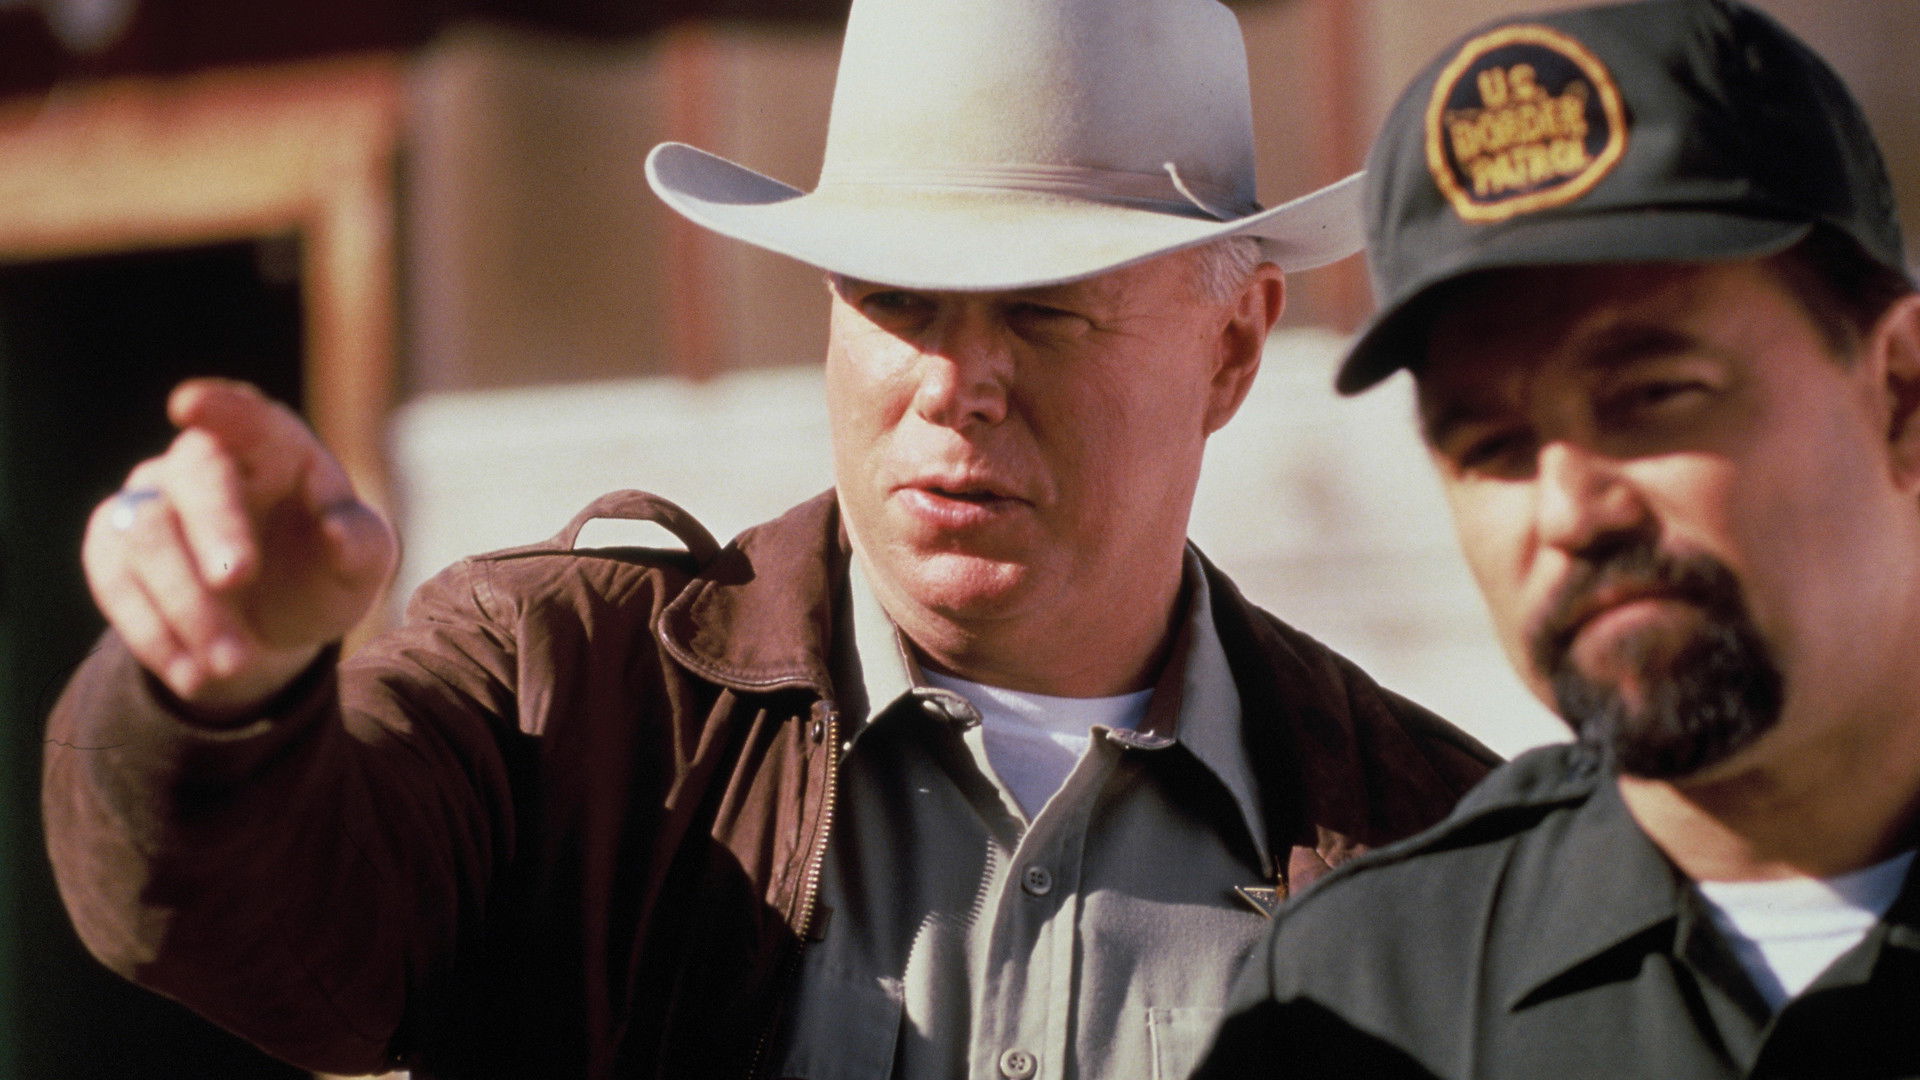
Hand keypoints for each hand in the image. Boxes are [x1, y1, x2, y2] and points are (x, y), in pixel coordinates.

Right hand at [82, 379, 396, 716]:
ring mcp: (150, 499)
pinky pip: (116, 583)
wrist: (273, 625)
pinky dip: (156, 633)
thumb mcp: (362, 564)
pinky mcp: (111, 547)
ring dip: (190, 607)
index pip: (249, 419)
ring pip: (147, 537)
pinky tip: (194, 673)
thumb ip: (361, 543)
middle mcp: (204, 462)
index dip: (221, 409)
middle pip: (196, 480)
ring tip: (233, 663)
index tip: (189, 404)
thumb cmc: (324, 570)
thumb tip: (337, 531)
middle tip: (239, 580)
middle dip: (216, 531)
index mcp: (274, 448)